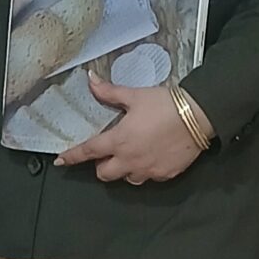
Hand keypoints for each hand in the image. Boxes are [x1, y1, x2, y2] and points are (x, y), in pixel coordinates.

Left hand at [55, 76, 204, 184]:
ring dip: (124, 170)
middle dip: (102, 166)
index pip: (88, 152)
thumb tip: (90, 80)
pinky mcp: (164, 175)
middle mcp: (129, 160)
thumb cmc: (164, 104)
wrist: (198, 116)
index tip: (60, 161)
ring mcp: (148, 170)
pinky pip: (149, 178)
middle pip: (104, 174)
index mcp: (118, 141)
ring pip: (127, 179)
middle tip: (109, 153)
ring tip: (131, 156)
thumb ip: (110, 93)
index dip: (72, 157)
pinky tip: (151, 157)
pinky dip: (145, 170)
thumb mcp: (134, 96)